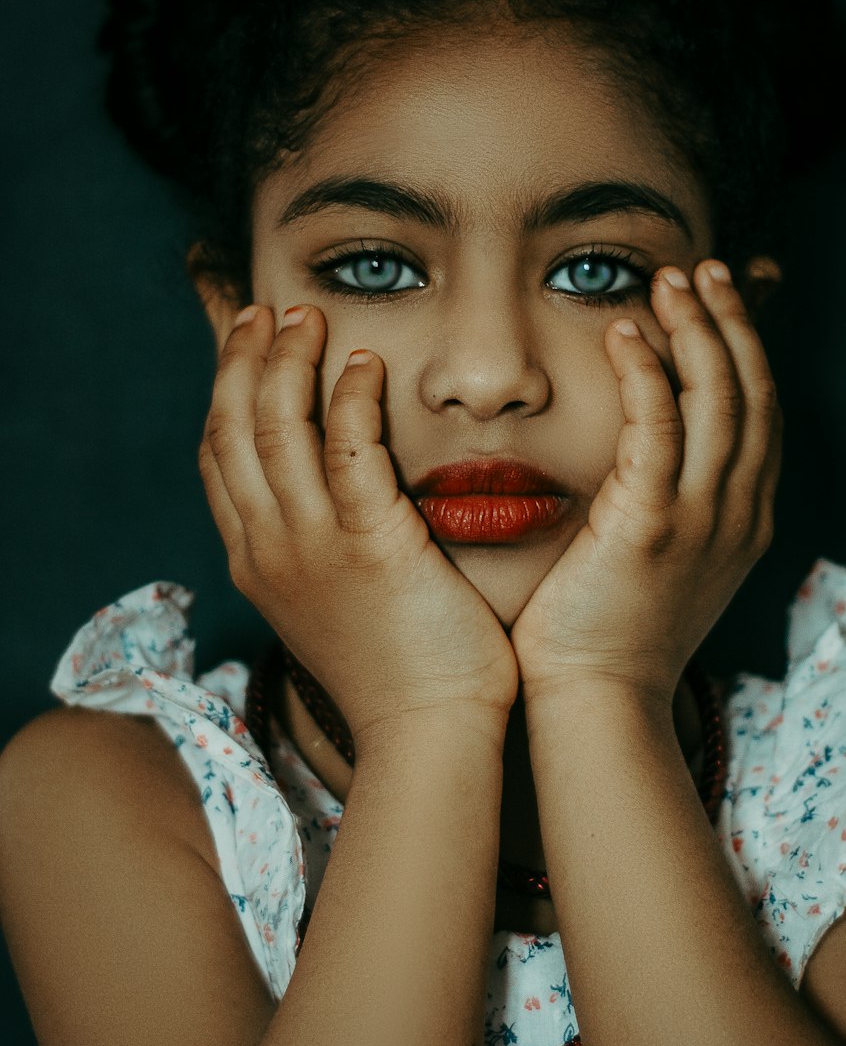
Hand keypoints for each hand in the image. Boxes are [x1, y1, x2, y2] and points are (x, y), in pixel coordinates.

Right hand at [199, 305, 518, 754]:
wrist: (426, 732)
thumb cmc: (398, 669)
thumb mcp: (332, 603)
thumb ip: (318, 548)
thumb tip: (330, 502)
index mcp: (256, 561)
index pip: (219, 460)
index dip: (225, 393)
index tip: (245, 347)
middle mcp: (268, 548)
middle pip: (231, 430)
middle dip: (242, 360)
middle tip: (266, 313)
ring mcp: (312, 546)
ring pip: (276, 427)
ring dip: (289, 360)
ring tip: (309, 317)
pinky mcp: (370, 543)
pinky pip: (348, 447)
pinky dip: (349, 395)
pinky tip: (366, 361)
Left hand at [510, 259, 780, 706]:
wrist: (598, 702)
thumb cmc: (609, 634)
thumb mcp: (663, 564)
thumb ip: (669, 504)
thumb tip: (646, 457)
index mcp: (744, 520)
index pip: (762, 415)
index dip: (747, 351)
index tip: (719, 302)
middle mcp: (738, 513)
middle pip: (753, 393)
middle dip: (732, 322)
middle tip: (703, 272)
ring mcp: (701, 519)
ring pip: (718, 398)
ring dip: (696, 329)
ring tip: (669, 281)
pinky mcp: (651, 524)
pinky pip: (658, 426)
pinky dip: (648, 372)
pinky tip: (624, 334)